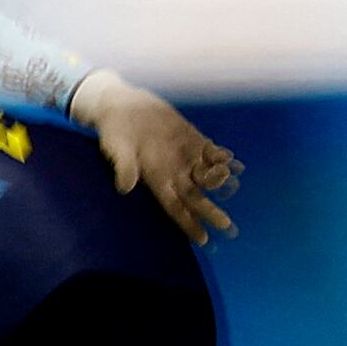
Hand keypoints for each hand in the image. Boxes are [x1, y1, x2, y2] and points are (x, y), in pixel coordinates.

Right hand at [69, 72, 235, 242]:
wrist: (122, 106)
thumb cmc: (114, 131)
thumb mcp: (115, 147)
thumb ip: (123, 166)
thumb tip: (125, 187)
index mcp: (155, 180)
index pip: (174, 207)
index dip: (188, 223)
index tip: (202, 239)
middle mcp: (173, 173)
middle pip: (195, 197)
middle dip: (210, 211)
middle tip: (227, 226)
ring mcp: (185, 156)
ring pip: (207, 175)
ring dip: (218, 179)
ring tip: (227, 176)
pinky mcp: (193, 139)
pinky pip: (212, 153)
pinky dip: (222, 157)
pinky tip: (232, 160)